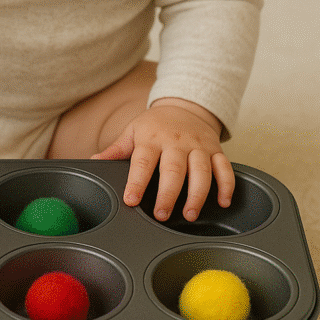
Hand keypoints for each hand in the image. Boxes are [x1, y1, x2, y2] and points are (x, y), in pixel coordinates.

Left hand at [91, 99, 234, 221]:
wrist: (184, 105)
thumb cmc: (155, 125)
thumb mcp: (132, 131)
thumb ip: (116, 150)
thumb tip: (93, 161)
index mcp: (152, 139)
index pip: (143, 161)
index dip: (137, 182)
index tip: (131, 199)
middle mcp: (176, 143)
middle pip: (174, 170)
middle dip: (169, 194)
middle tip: (162, 215)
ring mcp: (198, 146)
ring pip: (202, 171)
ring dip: (198, 194)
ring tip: (190, 214)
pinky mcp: (216, 150)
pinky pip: (225, 168)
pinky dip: (227, 185)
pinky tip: (223, 202)